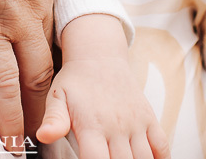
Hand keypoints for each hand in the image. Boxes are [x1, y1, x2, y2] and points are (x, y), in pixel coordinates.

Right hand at [0, 0, 55, 153]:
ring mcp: (16, 13)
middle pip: (50, 53)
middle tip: (57, 119)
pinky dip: (9, 114)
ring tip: (40, 139)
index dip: (46, 50)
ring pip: (35, 76)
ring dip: (37, 111)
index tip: (46, 73)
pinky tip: (10, 138)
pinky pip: (3, 82)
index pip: (48, 20)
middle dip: (54, 90)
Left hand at [37, 15, 169, 158]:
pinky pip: (161, 145)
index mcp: (92, 125)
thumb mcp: (57, 97)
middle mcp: (116, 126)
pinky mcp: (148, 118)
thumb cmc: (75, 81)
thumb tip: (43, 135)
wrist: (99, 56)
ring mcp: (136, 123)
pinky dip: (161, 158)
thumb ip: (53, 119)